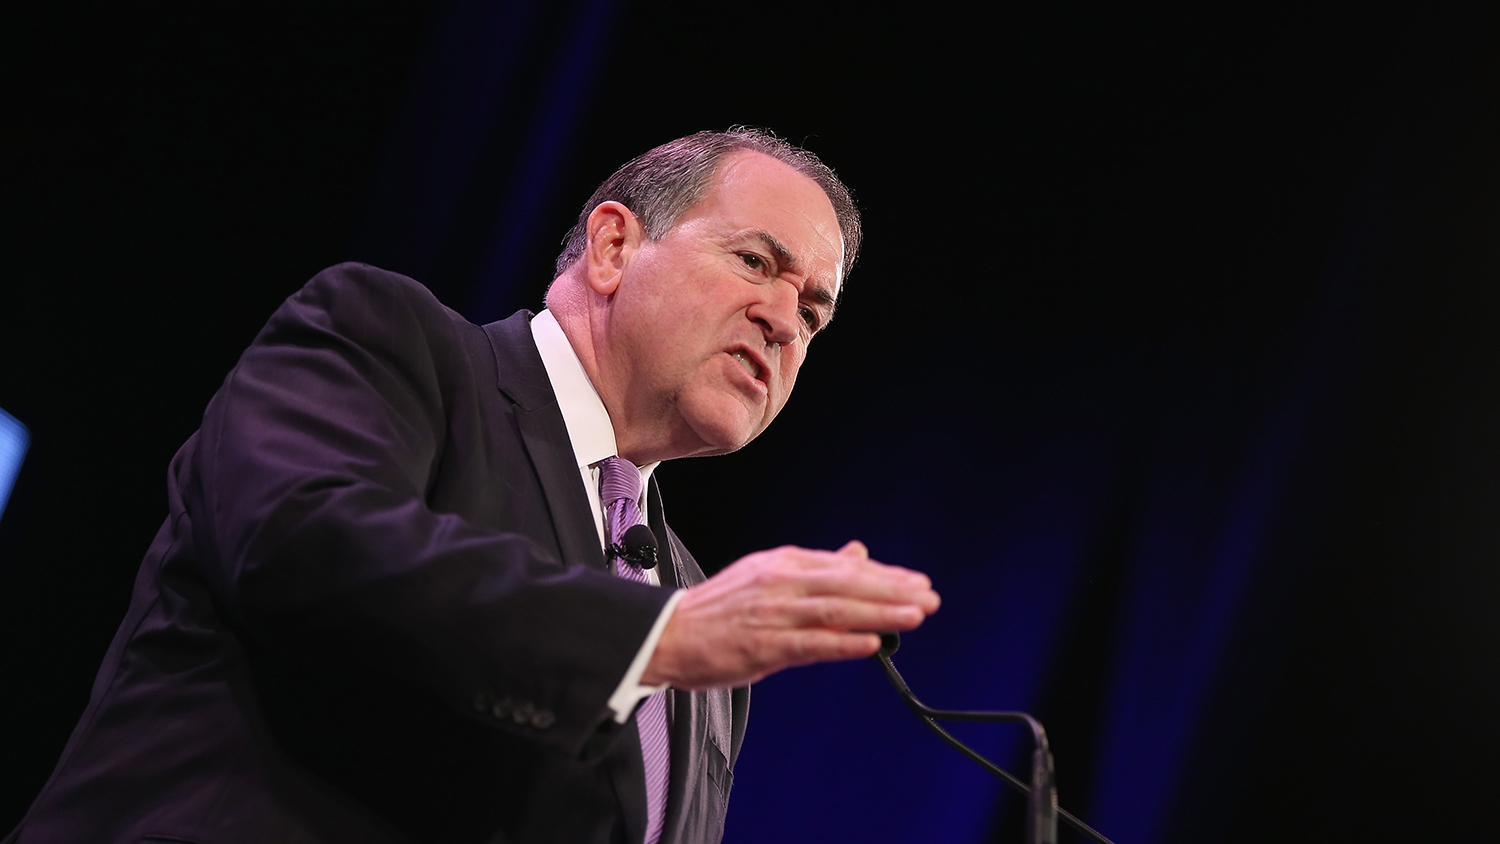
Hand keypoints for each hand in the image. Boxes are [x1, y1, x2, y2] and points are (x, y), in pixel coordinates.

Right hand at [642, 540, 939, 689]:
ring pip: (834, 611)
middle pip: (845, 584)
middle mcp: (779, 583)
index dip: (884, 576)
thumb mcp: (766, 576)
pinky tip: (871, 645)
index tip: (918, 582)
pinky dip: (842, 643)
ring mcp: (770, 615)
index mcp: (781, 564)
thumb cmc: (718, 610)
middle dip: (891, 591)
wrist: (666, 634)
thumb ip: (814, 568)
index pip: (843, 567)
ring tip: (914, 616)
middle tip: (929, 597)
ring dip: (878, 613)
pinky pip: (809, 644)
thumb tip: (857, 554)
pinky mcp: (761, 646)